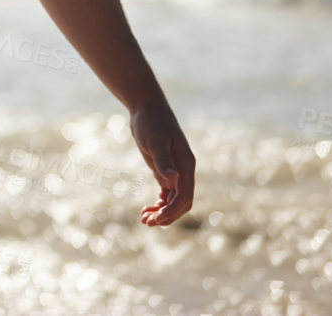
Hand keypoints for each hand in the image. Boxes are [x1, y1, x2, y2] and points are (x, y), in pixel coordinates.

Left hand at [130, 99, 194, 225]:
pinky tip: (147, 210)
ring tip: (144, 220)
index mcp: (186, 166)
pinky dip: (159, 204)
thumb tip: (173, 179)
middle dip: (167, 216)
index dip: (172, 211)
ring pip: (173, 200)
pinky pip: (166, 193)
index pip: (185, 196)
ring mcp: (174, 171)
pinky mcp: (164, 169)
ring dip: (162, 212)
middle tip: (147, 223)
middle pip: (181, 203)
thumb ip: (163, 161)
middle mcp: (184, 171)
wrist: (146, 108)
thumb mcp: (155, 141)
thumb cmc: (151, 122)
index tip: (156, 219)